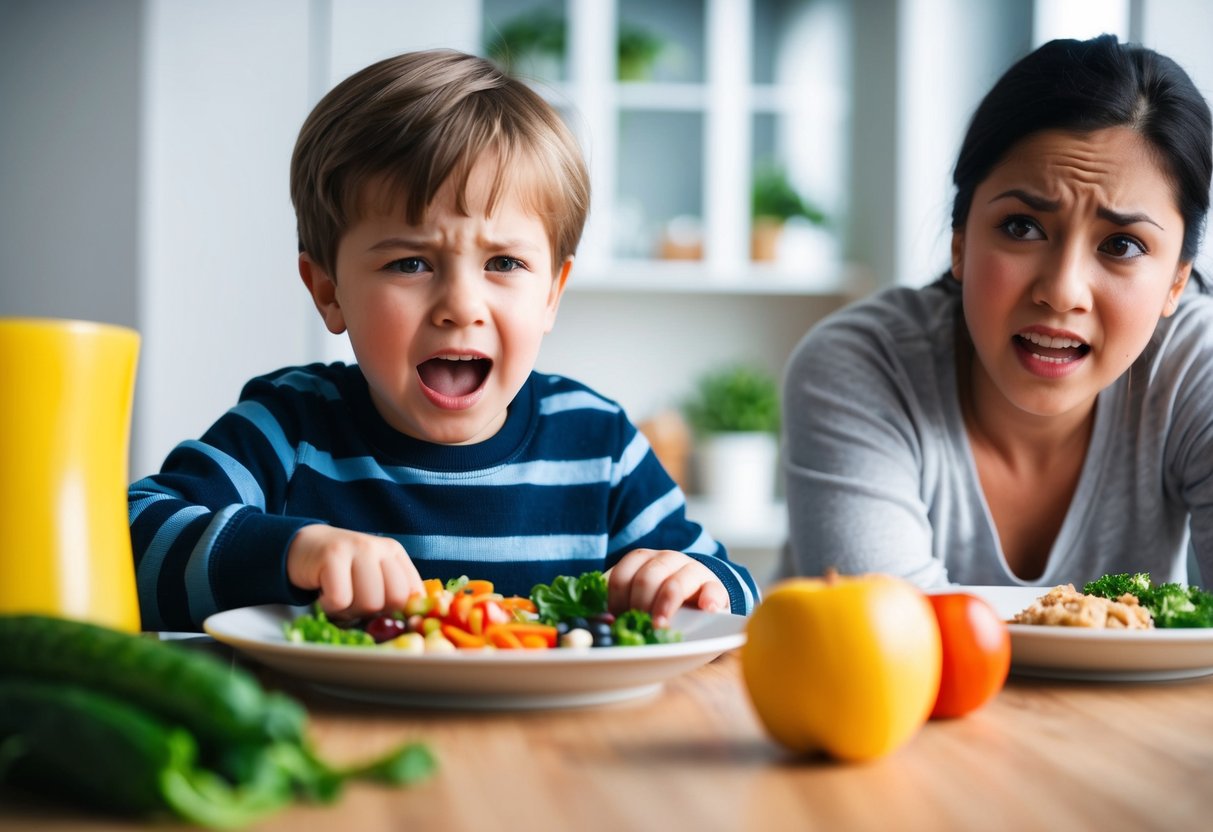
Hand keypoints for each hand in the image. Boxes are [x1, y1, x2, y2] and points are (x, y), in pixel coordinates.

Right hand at [286, 524, 422, 619]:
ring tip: (338, 596)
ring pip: (368, 603)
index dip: (398, 612)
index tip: (379, 615)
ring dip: (349, 611)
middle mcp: (380, 548)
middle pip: (393, 600)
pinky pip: (340, 600)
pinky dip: (329, 606)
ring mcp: (358, 548)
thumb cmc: (342, 570)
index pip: (414, 592)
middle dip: (372, 612)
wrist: (304, 546)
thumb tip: (411, 624)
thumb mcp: (372, 575)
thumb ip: (390, 592)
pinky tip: (324, 593)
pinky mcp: (333, 555)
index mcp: (394, 553)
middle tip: (353, 602)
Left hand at [607, 549, 728, 627]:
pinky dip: (709, 599)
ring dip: (665, 606)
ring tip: (660, 626)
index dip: (615, 601)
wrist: (699, 595)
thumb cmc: (661, 600)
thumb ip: (621, 606)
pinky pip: (712, 589)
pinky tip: (706, 610)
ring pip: (674, 583)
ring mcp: (691, 570)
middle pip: (645, 578)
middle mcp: (665, 559)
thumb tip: (604, 623)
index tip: (616, 621)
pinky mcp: (714, 586)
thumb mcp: (639, 598)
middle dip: (638, 605)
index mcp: (641, 560)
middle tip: (638, 627)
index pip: (621, 576)